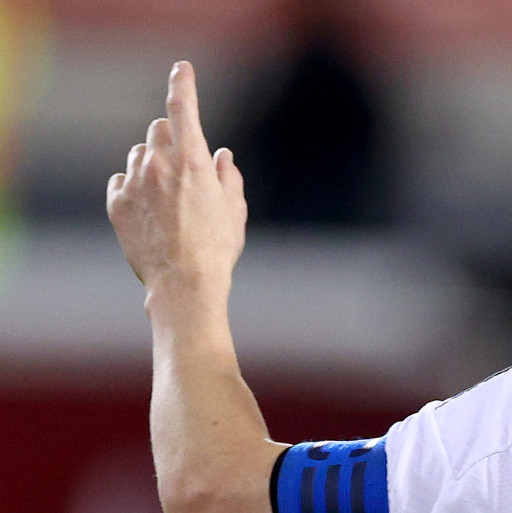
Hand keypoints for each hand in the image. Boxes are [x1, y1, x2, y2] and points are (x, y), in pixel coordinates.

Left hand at [107, 61, 245, 303]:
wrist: (183, 283)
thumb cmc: (217, 248)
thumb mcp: (235, 210)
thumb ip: (229, 177)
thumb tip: (223, 156)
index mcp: (192, 161)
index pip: (184, 108)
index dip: (183, 83)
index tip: (182, 68)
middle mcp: (158, 164)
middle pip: (158, 129)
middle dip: (171, 139)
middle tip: (184, 167)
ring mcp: (133, 182)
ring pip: (139, 155)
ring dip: (152, 166)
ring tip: (168, 201)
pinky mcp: (116, 202)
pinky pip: (122, 180)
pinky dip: (134, 188)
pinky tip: (150, 213)